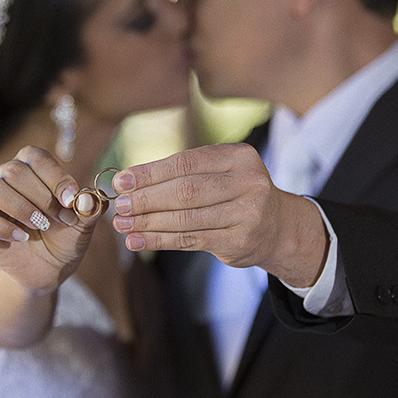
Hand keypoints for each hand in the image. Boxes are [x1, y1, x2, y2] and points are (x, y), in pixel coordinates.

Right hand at [0, 146, 103, 294]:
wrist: (48, 269)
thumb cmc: (64, 236)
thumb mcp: (83, 224)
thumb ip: (90, 208)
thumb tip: (89, 198)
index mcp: (31, 166)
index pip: (36, 157)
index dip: (55, 176)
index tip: (70, 200)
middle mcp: (5, 176)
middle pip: (14, 170)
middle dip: (41, 197)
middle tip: (58, 218)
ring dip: (19, 207)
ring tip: (39, 225)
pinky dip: (1, 227)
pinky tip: (21, 238)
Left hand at [111, 143, 328, 286]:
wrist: (278, 227)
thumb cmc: (236, 194)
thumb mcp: (221, 172)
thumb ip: (183, 173)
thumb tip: (128, 180)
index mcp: (239, 156)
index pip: (185, 163)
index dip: (150, 172)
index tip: (121, 181)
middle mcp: (248, 182)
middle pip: (185, 191)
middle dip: (146, 199)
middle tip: (118, 206)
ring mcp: (248, 213)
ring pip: (185, 218)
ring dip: (147, 222)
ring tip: (122, 224)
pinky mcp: (240, 241)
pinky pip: (191, 240)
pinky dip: (159, 240)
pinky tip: (137, 241)